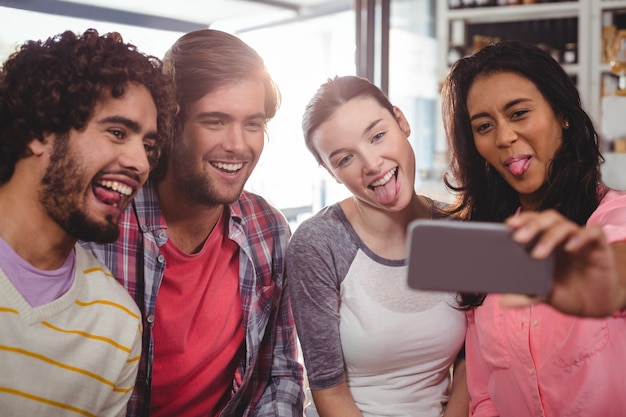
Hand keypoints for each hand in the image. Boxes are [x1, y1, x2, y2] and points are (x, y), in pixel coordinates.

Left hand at [499, 210, 623, 316]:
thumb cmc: (567, 293)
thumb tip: (502, 302)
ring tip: (537, 254)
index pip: (533, 222)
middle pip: (547, 219)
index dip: (521, 221)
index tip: (507, 225)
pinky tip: (570, 247)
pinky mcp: (600, 248)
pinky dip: (581, 236)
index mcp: (545, 244)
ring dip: (550, 236)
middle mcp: (561, 238)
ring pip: (565, 225)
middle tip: (518, 238)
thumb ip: (526, 295)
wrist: (595, 306)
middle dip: (532, 225)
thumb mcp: (544, 295)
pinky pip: (594, 232)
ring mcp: (580, 241)